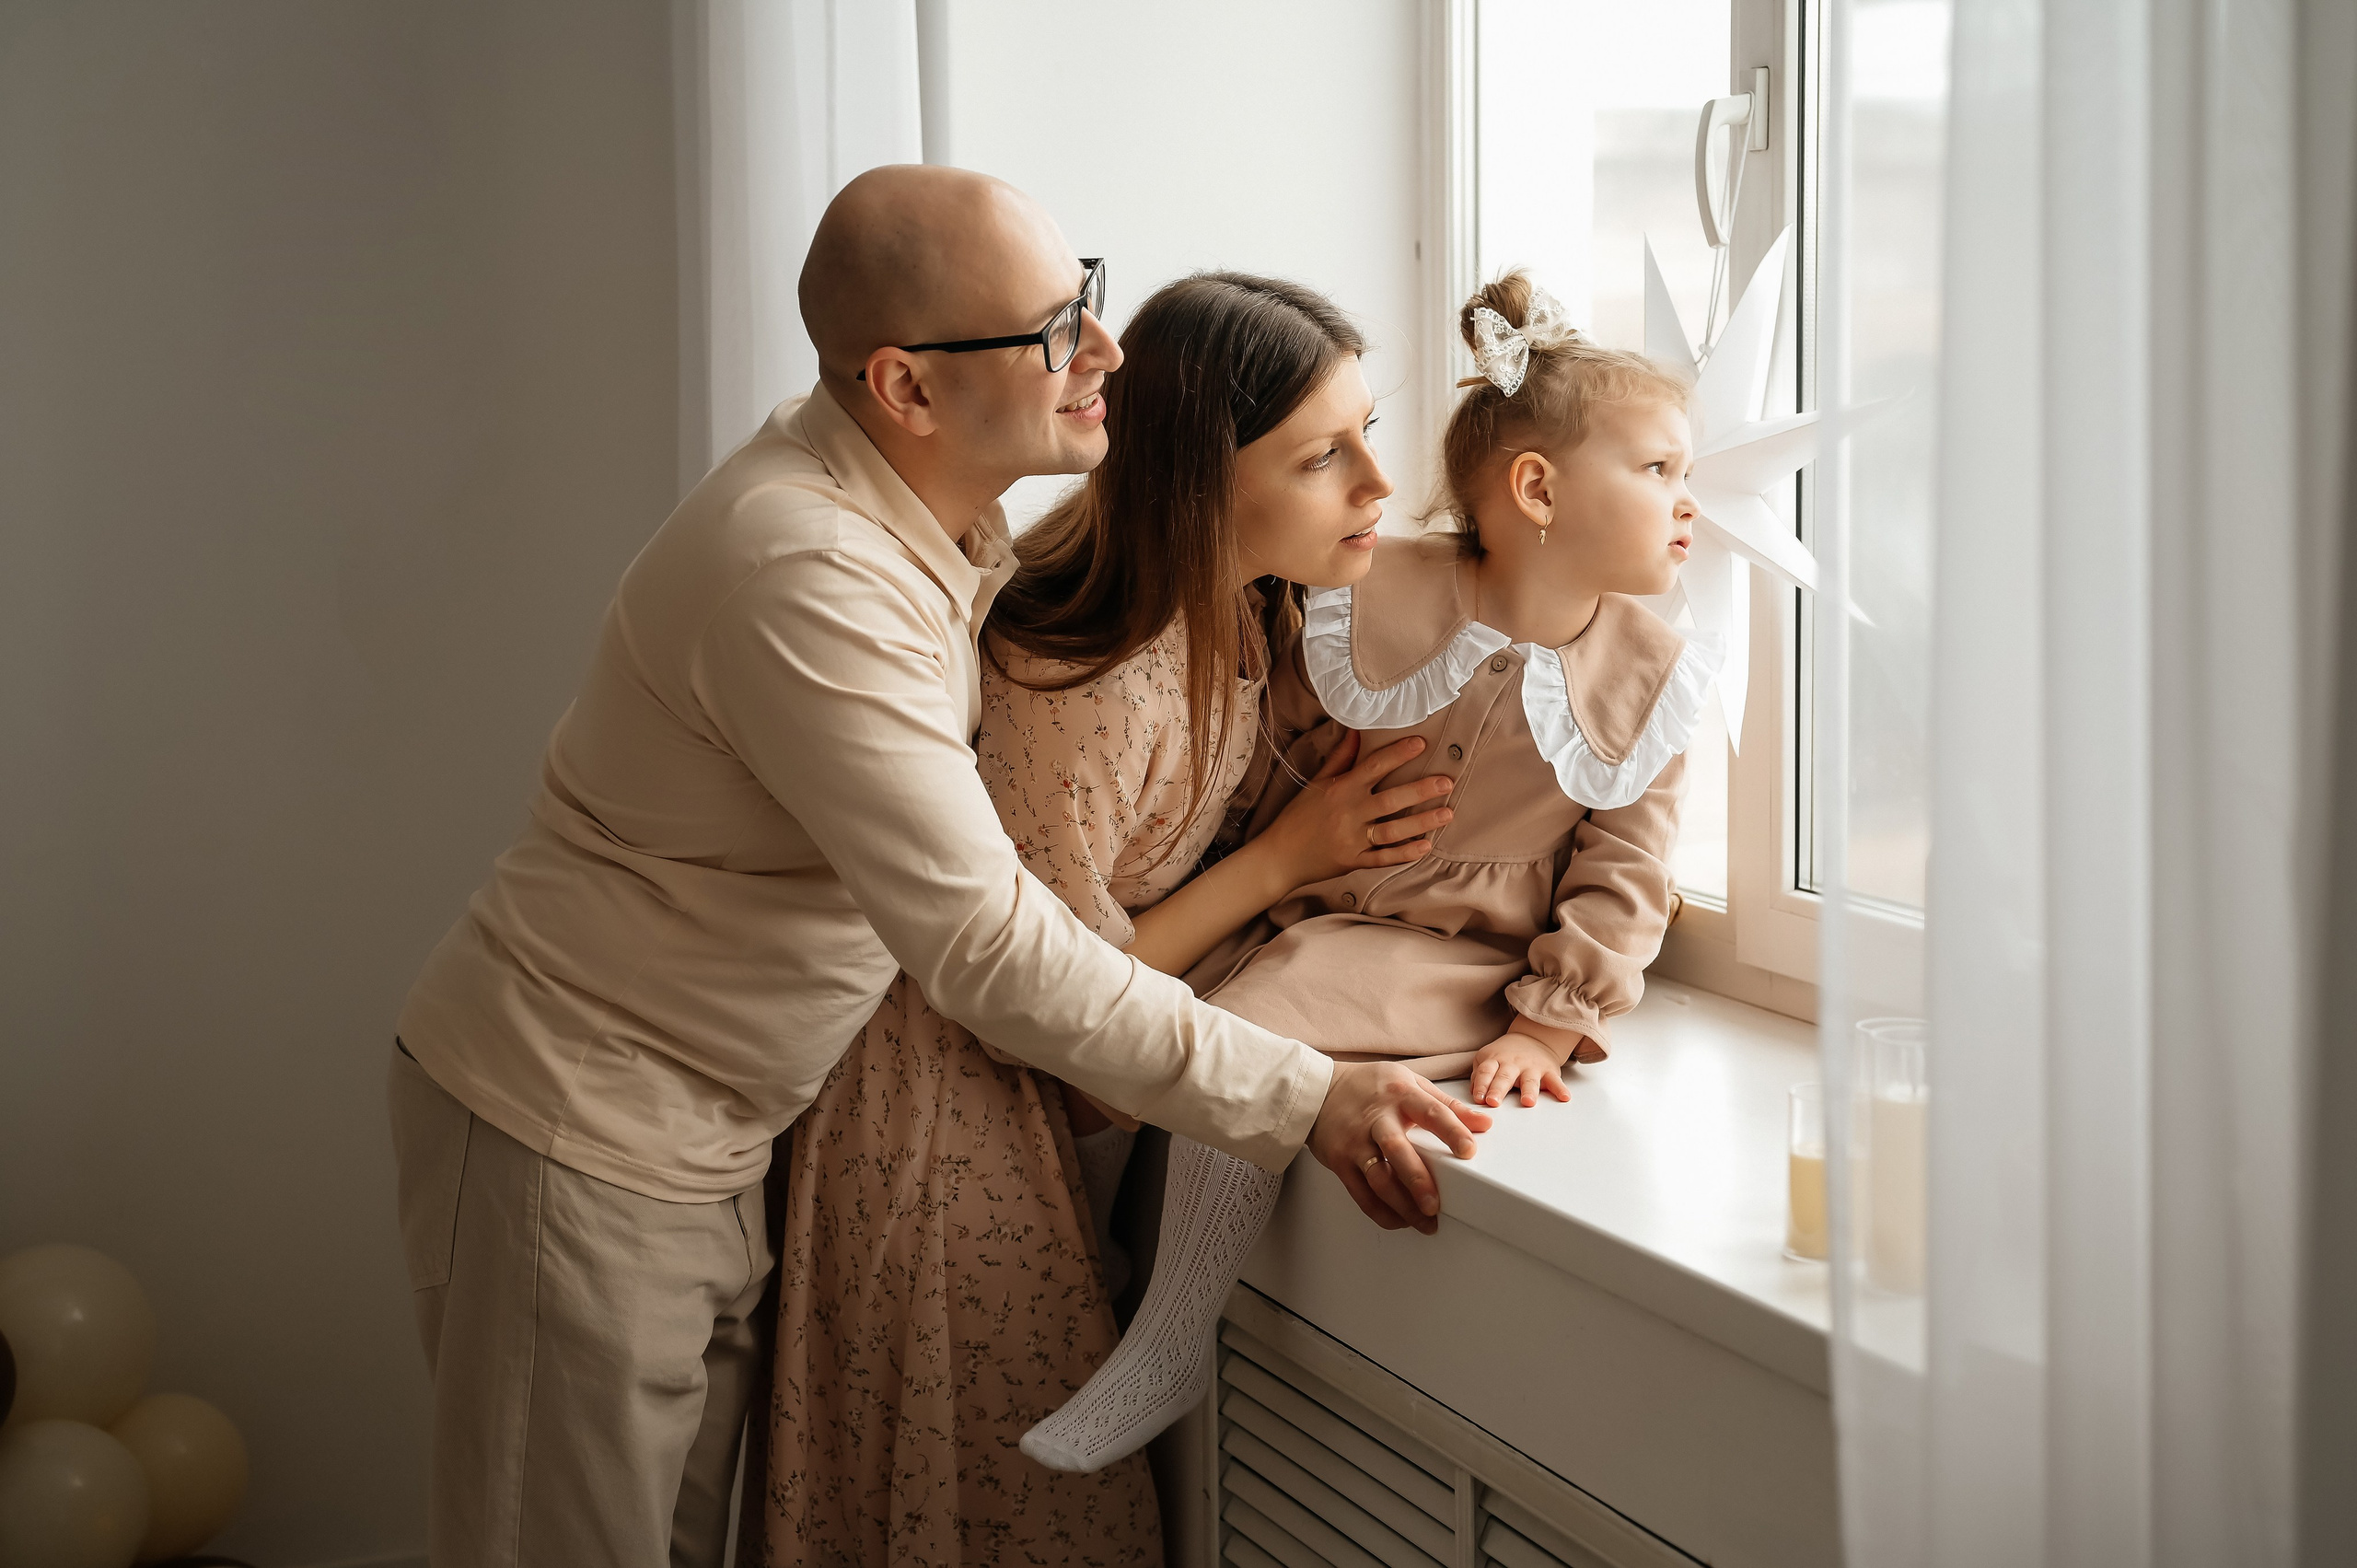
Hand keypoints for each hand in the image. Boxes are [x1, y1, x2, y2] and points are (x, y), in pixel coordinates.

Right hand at [1254, 730, 1455, 889]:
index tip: (1421, 743)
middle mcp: (1348, 813)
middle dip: (1420, 790)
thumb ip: (1340, 758)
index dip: (1398, 754)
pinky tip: (1426, 847)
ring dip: (1422, 822)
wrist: (1278, 856)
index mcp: (1340, 789)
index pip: (1373, 767)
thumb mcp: (1316, 783)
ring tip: (1447, 813)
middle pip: (1390, 800)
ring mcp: (1352, 839)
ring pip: (1393, 831)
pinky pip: (1383, 858)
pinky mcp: (1354, 861)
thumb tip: (1356, 731)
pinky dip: (1405, 854)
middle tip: (1447, 782)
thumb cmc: (1298, 816)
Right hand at [1308, 1061, 1491, 1233]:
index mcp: (1400, 1095)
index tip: (1469, 1151)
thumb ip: (1447, 1105)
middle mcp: (1376, 1118)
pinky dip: (1381, 1212)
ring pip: (1377, 1178)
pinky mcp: (1339, 1161)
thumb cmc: (1370, 1086)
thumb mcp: (1410, 1083)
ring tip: (1424, 1222)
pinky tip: (1400, 1220)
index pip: (1431, 1112)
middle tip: (1436, 1205)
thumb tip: (1484, 1123)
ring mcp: (1355, 1141)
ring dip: (1402, 1205)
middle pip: (1397, 1150)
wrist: (1317, 1090)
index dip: (1452, 1131)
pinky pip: (1360, 1193)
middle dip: (1417, 1180)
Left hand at [1467, 1026, 1577, 1108]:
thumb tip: (1473, 1094)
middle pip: (1504, 1077)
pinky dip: (1560, 1089)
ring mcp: (1531, 1067)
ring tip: (1527, 1102)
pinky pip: (1555, 1081)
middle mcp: (1512, 1063)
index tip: (1478, 1099)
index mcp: (1495, 1060)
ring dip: (1529, 1091)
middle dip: (1498, 1089)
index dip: (1481, 1084)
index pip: (1485, 1072)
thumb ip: (1478, 1076)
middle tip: (1493, 1102)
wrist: (1532, 1038)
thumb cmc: (1505, 1056)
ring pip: (1529, 1080)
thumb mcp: (1487, 1059)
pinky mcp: (1548, 1071)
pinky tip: (1564, 1097)